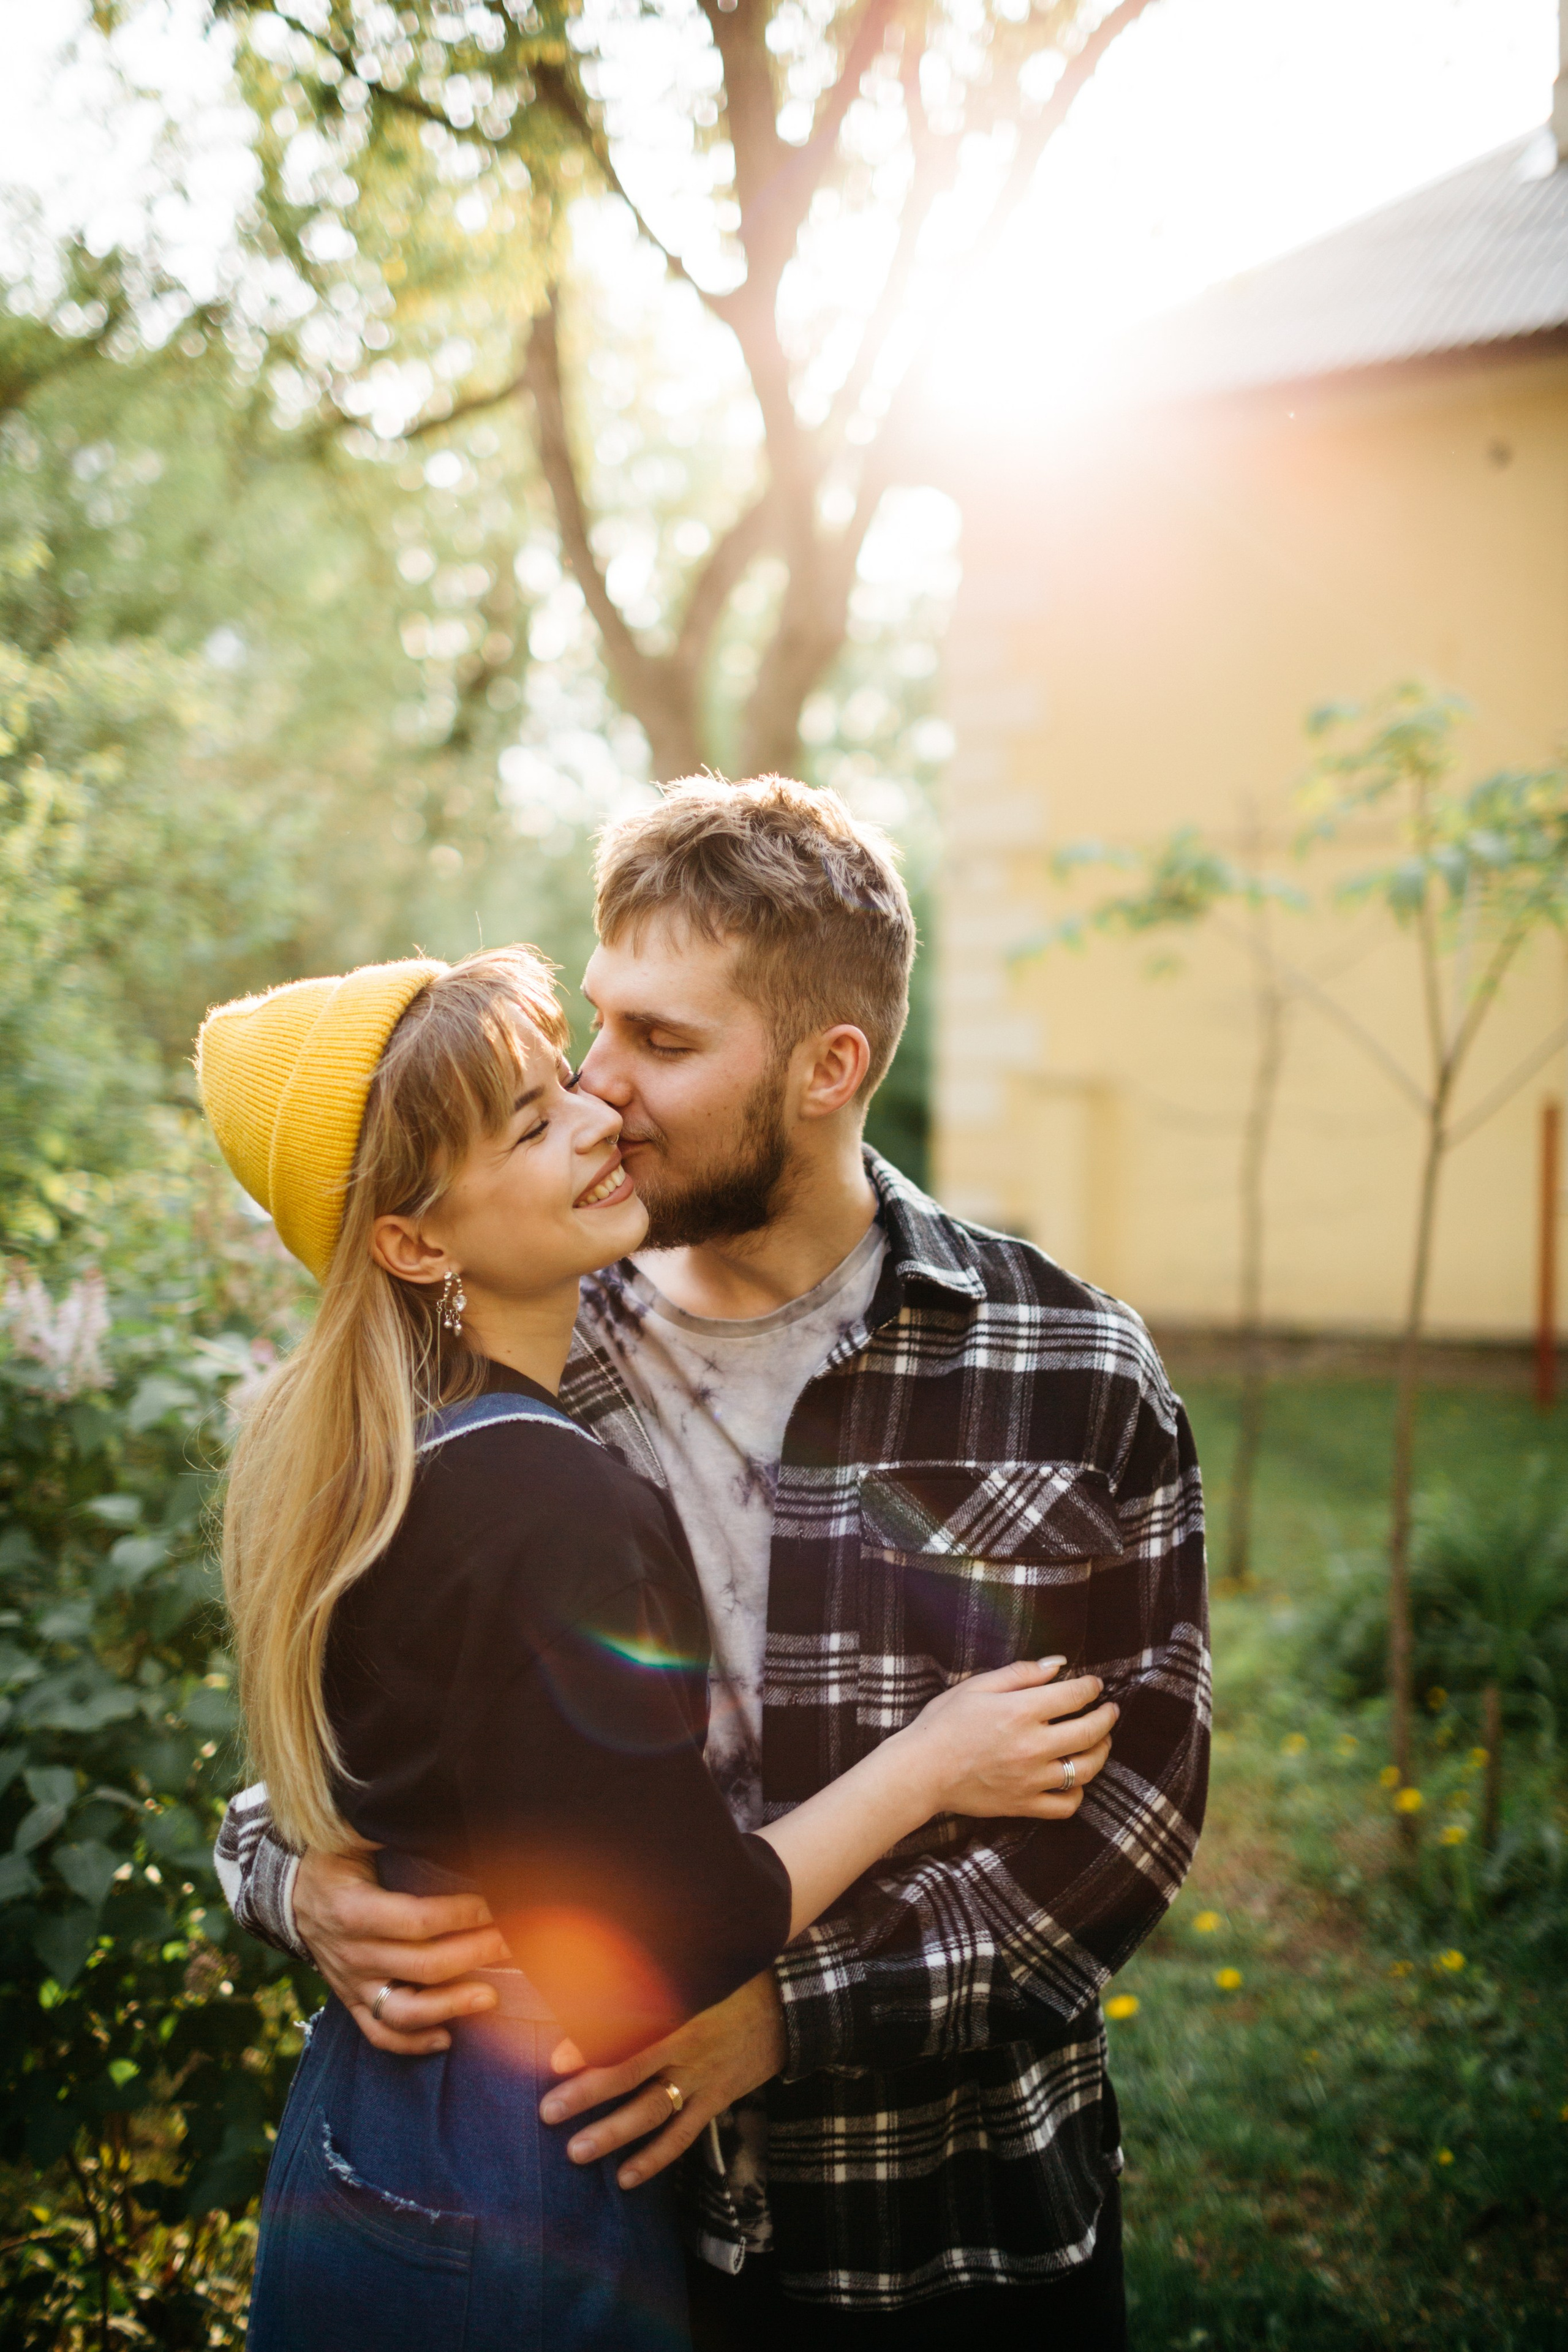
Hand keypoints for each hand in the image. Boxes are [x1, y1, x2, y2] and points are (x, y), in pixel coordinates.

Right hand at [293, 1847, 513, 2054]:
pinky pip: (379, 2034)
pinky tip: (447, 2038)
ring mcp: (351, 1983)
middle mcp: (352, 1953)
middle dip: (475, 1953)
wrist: (287, 1893)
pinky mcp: (351, 2001)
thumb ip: (386, 1828)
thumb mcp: (349, 1836)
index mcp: (353, 1910)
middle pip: (421, 1964)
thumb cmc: (331, 1858)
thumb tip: (427, 1807)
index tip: (498, 1903)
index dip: (461, 1915)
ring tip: (491, 1997)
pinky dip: (412, 2043)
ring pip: (402, 2011)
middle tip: (516, 1942)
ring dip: (450, 2007)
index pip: (416, 1920)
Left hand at [538, 1969, 786, 2190]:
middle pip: (633, 2074)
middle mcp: (687, 2048)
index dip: (593, 2044)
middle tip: (548, 2112)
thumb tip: (603, 1968)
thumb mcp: (698, 1970)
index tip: (556, 2060)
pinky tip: (625, 2177)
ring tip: (575, 2152)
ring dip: (614, 2134)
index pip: (631, 2028)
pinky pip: (683, 2135)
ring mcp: (702, 2078)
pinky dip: (655, 2158)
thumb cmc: (733, 1980)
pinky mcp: (716, 2100)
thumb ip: (655, 1978)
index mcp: (680, 2009)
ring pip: (654, 2112)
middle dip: (589, 2095)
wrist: (789, 2006)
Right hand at [892, 1658, 1117, 1820]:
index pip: (1074, 1696)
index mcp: (1020, 1712)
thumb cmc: (944, 1723)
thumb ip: (1021, 1673)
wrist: (920, 1771)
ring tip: (1100, 1743)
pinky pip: (1066, 1805)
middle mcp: (1032, 1747)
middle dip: (1107, 1718)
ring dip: (1100, 1753)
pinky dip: (1077, 1793)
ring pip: (1086, 1769)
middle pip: (1090, 1732)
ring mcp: (1030, 1780)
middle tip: (1110, 1711)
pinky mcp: (1023, 1805)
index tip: (1094, 1686)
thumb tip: (1058, 1665)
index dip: (1091, 1688)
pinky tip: (1075, 1779)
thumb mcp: (977, 1686)